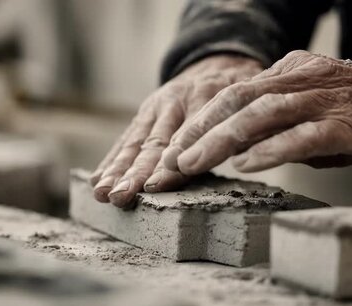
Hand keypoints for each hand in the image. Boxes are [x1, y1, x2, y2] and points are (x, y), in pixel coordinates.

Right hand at [91, 55, 262, 207]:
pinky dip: (111, 160)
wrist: (218, 62)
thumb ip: (248, 122)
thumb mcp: (253, 98)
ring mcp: (157, 107)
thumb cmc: (242, 90)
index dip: (171, 162)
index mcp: (208, 97)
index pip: (187, 135)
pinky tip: (98, 179)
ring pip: (135, 142)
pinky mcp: (144, 114)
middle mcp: (176, 101)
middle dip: (135, 173)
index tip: (155, 185)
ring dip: (117, 170)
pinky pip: (126, 138)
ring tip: (102, 192)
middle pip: (154, 142)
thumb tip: (252, 151)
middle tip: (120, 196)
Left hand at [162, 50, 351, 174]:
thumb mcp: (310, 114)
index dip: (198, 122)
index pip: (232, 94)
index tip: (172, 150)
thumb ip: (275, 126)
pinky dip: (272, 149)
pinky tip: (246, 164)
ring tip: (193, 163)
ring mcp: (324, 99)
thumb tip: (237, 151)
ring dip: (222, 140)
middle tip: (170, 161)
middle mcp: (301, 80)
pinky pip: (304, 134)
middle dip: (198, 131)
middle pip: (237, 100)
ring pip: (261, 113)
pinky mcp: (348, 124)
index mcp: (288, 74)